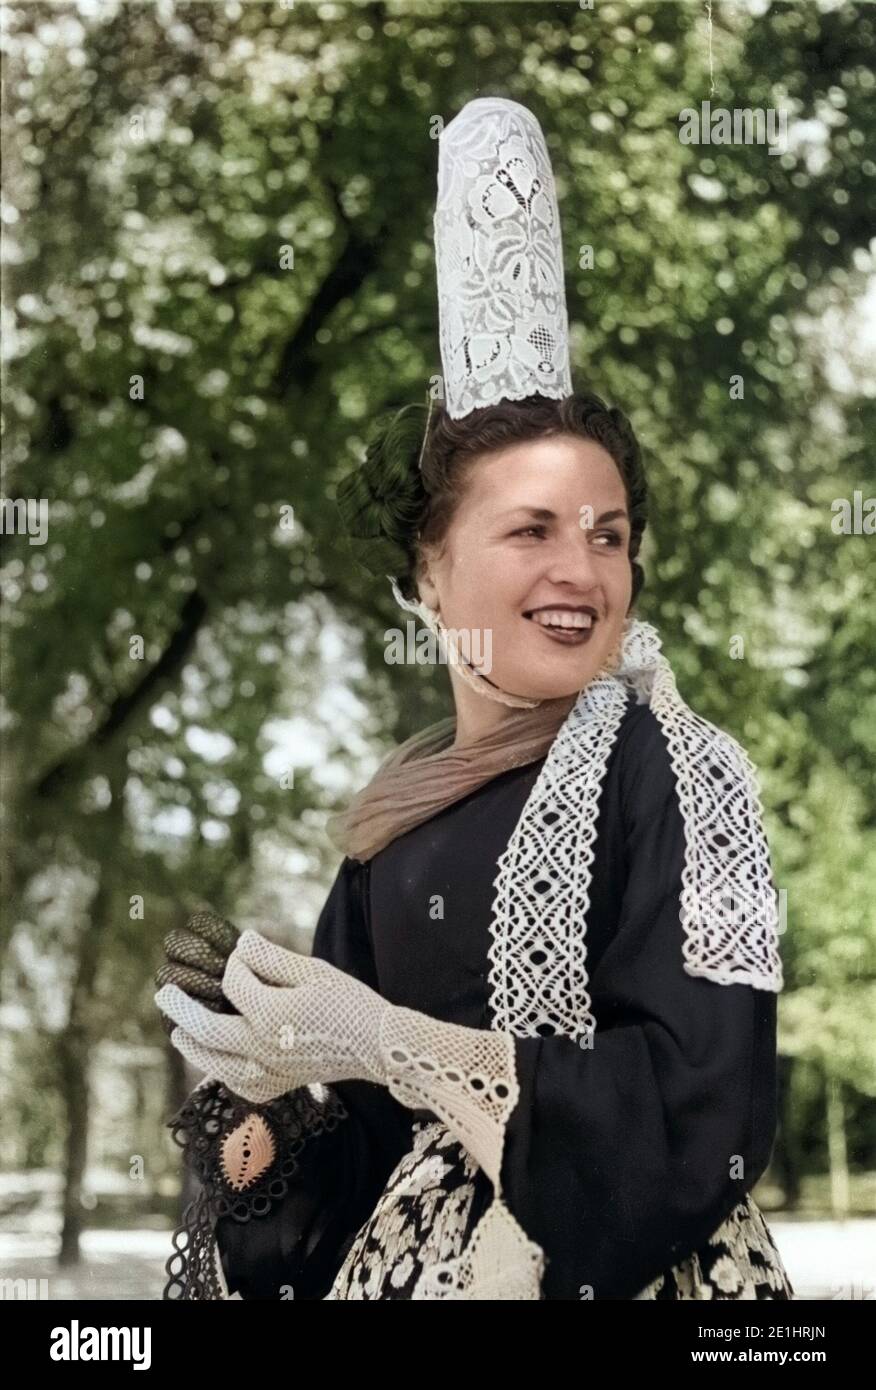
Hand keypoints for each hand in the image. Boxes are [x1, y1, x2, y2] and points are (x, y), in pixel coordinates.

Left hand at [154, 928, 389, 1102]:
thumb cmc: (349, 1003)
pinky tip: (213, 1061)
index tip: (246, 952)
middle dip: (181, 1008)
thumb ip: (272, 958)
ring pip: (213, 1061)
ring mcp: (266, 1072)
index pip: (235, 982)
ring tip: (177, 1030)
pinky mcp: (276, 1086)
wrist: (379, 1047)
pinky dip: (218, 1071)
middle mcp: (261, 1047)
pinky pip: (235, 1083)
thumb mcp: (314, 971)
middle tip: (164, 993)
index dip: (236, 962)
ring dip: (191, 1044)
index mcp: (271, 1014)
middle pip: (206, 1027)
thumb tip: (242, 943)